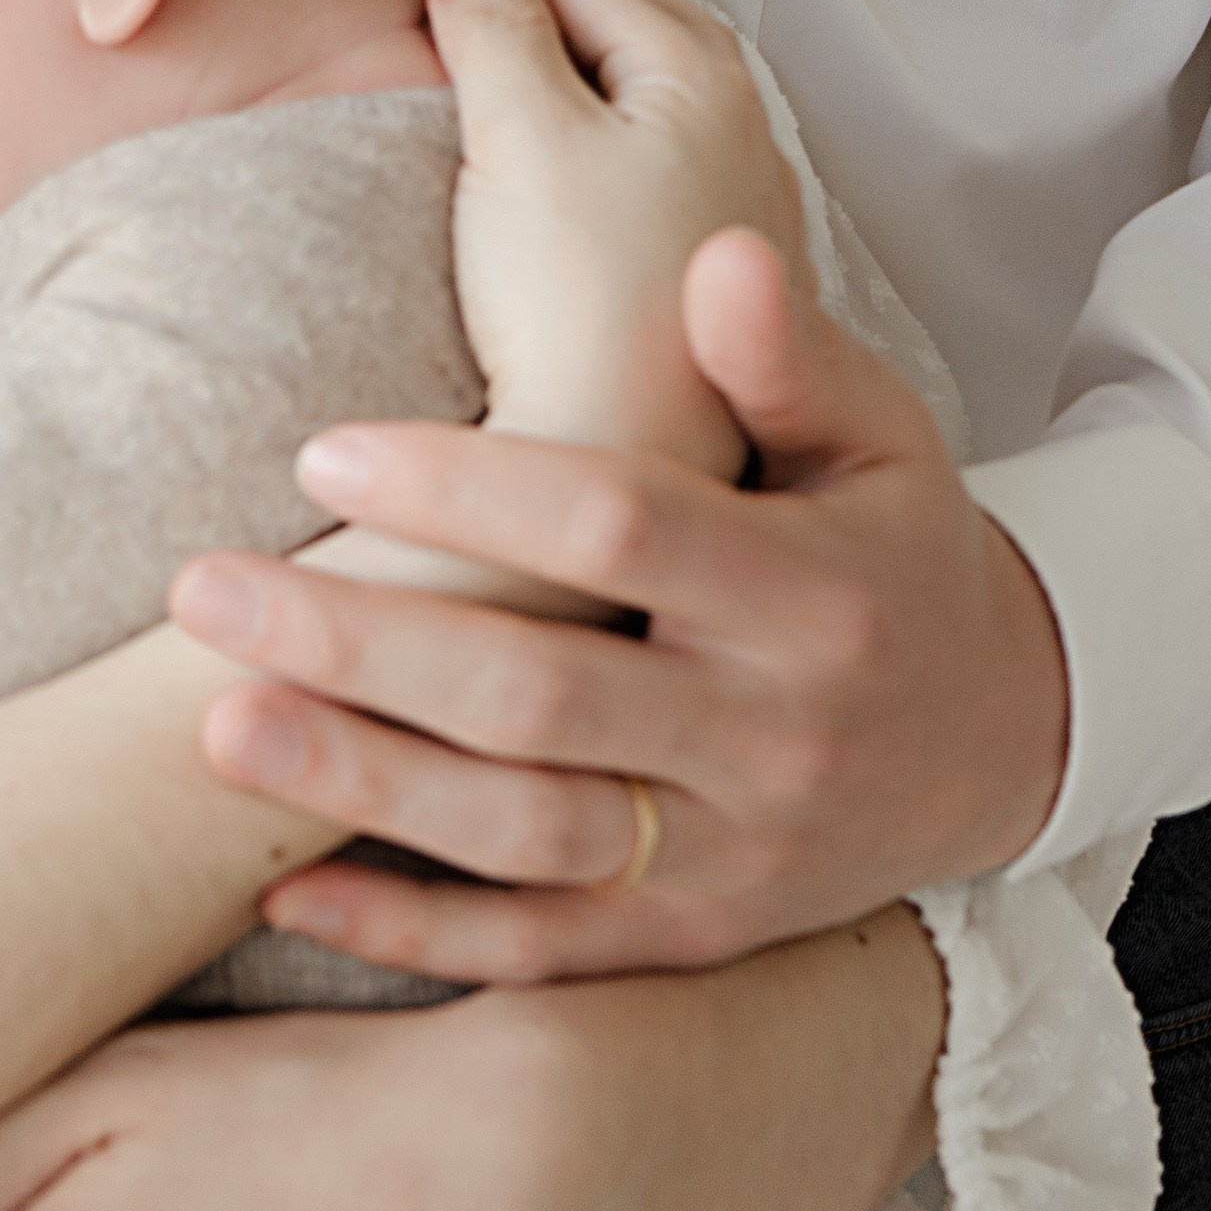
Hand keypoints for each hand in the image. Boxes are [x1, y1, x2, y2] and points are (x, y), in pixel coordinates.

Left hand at [165, 0, 1068, 977]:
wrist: (1005, 740)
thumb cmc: (891, 550)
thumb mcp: (881, 438)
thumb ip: (789, 356)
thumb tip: (716, 254)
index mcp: (812, 594)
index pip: (620, 530)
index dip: (472, 493)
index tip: (322, 453)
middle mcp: (771, 737)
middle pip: (542, 696)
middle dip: (364, 646)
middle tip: (205, 590)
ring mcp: (732, 857)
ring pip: (527, 837)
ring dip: (363, 789)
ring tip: (217, 726)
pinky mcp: (692, 943)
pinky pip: (542, 956)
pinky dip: (414, 933)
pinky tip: (285, 893)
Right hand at [433, 0, 805, 468]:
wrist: (619, 462)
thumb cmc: (583, 306)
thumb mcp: (521, 136)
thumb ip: (496, 29)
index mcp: (701, 81)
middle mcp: (741, 140)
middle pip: (626, 31)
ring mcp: (730, 217)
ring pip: (638, 105)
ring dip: (566, 73)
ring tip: (490, 71)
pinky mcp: (702, 290)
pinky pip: (639, 175)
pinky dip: (583, 145)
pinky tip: (542, 177)